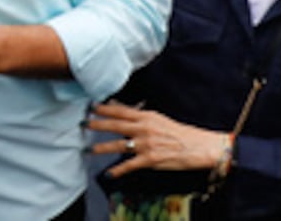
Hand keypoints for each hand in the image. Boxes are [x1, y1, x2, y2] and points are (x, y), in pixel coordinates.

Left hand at [87, 102, 226, 177]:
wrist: (196, 146)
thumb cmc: (178, 133)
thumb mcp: (158, 119)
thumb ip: (141, 116)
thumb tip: (124, 110)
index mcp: (147, 116)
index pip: (122, 110)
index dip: (106, 108)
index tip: (92, 107)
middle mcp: (144, 128)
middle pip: (117, 125)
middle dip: (99, 124)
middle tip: (84, 123)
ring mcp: (146, 144)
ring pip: (119, 145)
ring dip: (102, 147)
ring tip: (89, 150)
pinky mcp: (150, 160)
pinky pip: (130, 165)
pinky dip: (119, 170)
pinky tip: (110, 173)